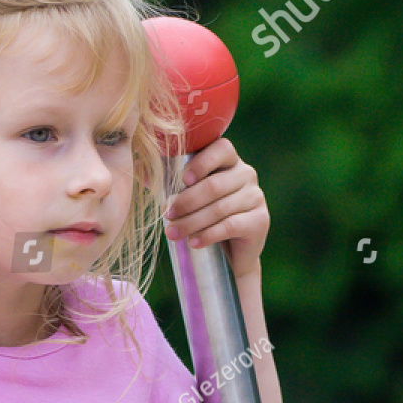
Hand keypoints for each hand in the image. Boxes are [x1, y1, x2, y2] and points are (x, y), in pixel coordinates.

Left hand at [162, 137, 268, 278]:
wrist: (230, 254)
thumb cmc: (203, 217)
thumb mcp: (186, 196)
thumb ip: (168, 181)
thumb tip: (142, 171)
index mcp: (229, 161)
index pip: (222, 149)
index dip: (202, 162)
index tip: (184, 180)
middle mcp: (246, 174)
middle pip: (214, 185)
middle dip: (186, 201)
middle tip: (167, 215)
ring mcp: (256, 197)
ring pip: (219, 208)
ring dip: (191, 222)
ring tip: (172, 233)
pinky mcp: (260, 221)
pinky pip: (230, 226)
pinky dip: (208, 235)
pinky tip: (194, 242)